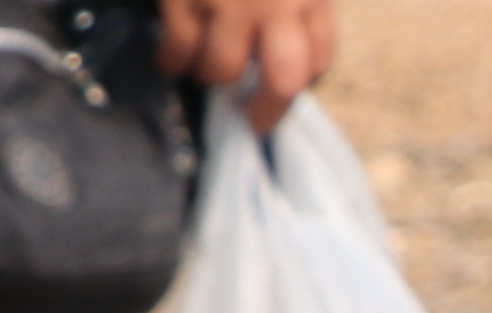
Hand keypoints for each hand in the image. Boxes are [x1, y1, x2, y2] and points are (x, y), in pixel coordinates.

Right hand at [157, 0, 334, 126]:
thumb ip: (295, 14)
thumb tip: (292, 74)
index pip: (318, 60)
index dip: (302, 82)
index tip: (282, 90)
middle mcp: (274, 0)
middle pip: (282, 82)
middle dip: (266, 110)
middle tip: (254, 120)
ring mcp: (226, 0)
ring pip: (222, 71)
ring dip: (210, 76)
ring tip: (205, 65)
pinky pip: (178, 52)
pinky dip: (172, 62)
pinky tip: (172, 58)